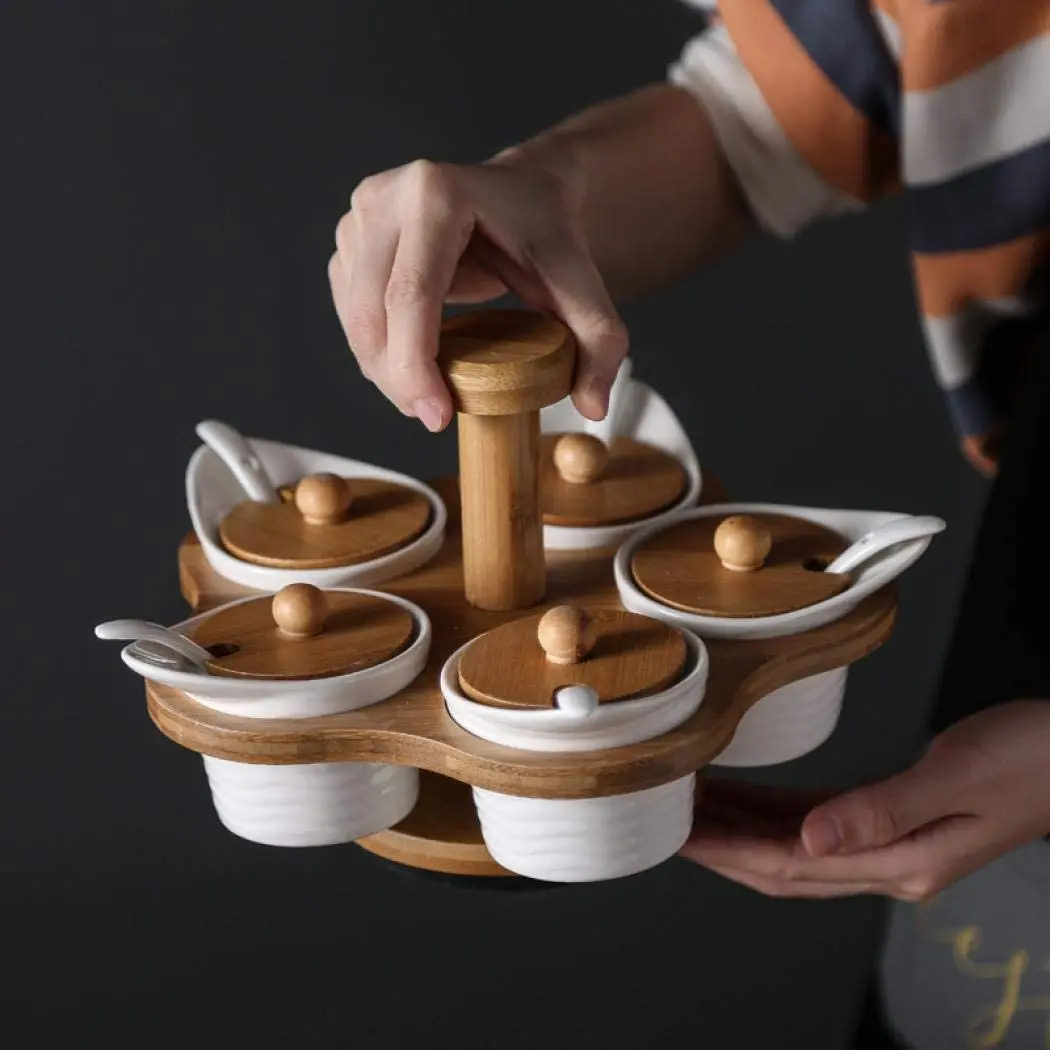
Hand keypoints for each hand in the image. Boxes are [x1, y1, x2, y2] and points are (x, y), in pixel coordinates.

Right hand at [328, 152, 627, 430]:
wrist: (520, 192)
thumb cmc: (544, 231)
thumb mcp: (582, 282)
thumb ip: (599, 341)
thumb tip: (593, 406)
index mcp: (436, 193)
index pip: (410, 296)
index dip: (416, 366)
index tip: (437, 416)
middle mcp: (385, 196)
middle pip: (374, 313)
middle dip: (398, 380)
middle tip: (433, 417)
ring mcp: (360, 216)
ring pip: (355, 318)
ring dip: (384, 370)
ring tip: (427, 395)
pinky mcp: (350, 239)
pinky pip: (350, 312)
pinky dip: (375, 351)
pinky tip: (410, 366)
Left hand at [679, 700, 1049, 900]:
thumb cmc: (1026, 760)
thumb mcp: (953, 779)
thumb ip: (880, 811)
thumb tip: (808, 839)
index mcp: (899, 862)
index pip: (789, 866)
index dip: (728, 853)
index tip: (680, 836)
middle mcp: (888, 863)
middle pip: (782, 864)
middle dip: (722, 847)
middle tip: (669, 822)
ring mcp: (891, 845)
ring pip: (794, 846)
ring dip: (743, 829)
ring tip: (694, 806)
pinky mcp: (893, 818)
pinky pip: (818, 821)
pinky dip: (776, 811)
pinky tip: (748, 795)